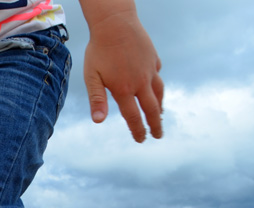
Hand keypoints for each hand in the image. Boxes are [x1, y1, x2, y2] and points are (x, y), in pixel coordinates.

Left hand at [82, 8, 163, 141]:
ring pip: (159, 93)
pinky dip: (158, 86)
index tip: (142, 139)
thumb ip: (97, 99)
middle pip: (152, 109)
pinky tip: (156, 89)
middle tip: (158, 135)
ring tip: (160, 115)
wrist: (115, 22)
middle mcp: (140, 82)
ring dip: (160, 107)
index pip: (134, 117)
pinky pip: (158, 76)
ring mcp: (149, 70)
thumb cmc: (99, 50)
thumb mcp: (92, 76)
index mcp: (124, 90)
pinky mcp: (153, 59)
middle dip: (156, 125)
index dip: (138, 131)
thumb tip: (98, 121)